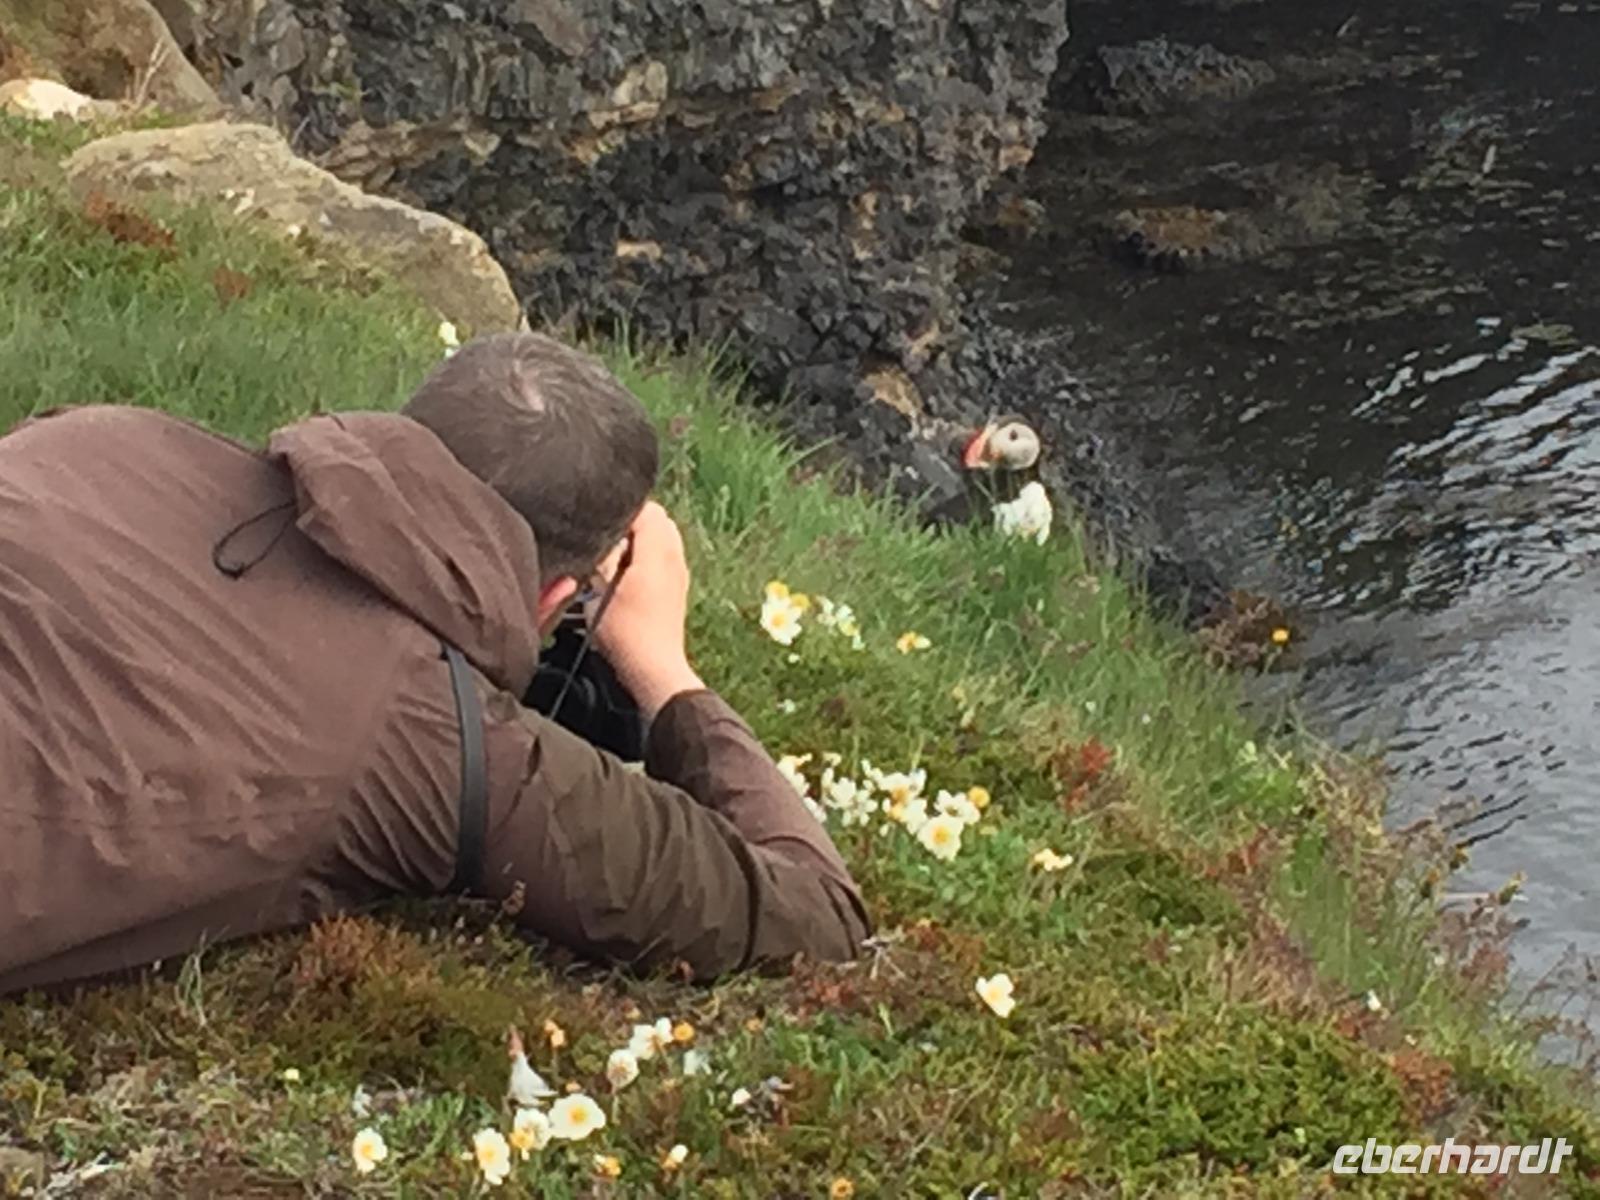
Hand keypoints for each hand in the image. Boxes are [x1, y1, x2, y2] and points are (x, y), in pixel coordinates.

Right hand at [589, 501, 704, 718]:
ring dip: (640, 540)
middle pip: (657, 518)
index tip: (598, 527)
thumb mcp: (599, 590)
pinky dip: (648, 556)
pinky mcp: (677, 588)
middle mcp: (675, 557)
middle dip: (631, 523)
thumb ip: (602, 555)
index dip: (618, 512)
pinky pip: (665, 556)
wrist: (654, 669)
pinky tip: (627, 578)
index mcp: (659, 551)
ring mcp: (680, 573)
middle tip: (606, 543)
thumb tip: (601, 533)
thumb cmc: (625, 633)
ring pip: (662, 537)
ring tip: (615, 561)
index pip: (645, 508)